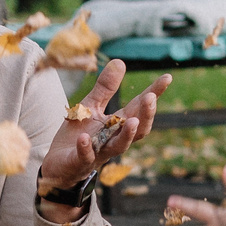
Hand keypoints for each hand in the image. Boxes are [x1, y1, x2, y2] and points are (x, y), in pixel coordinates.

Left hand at [36, 62, 170, 203]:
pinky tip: (83, 138)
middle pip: (137, 129)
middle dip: (145, 115)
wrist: (58, 164)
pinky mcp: (80, 161)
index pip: (139, 107)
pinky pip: (85, 156)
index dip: (154, 93)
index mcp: (117, 123)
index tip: (167, 78)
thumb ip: (105, 88)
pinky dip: (86, 148)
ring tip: (132, 121)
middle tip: (151, 98)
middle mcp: (114, 139)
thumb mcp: (91, 106)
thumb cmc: (78, 134)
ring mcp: (99, 152)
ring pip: (118, 146)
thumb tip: (121, 61)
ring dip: (126, 135)